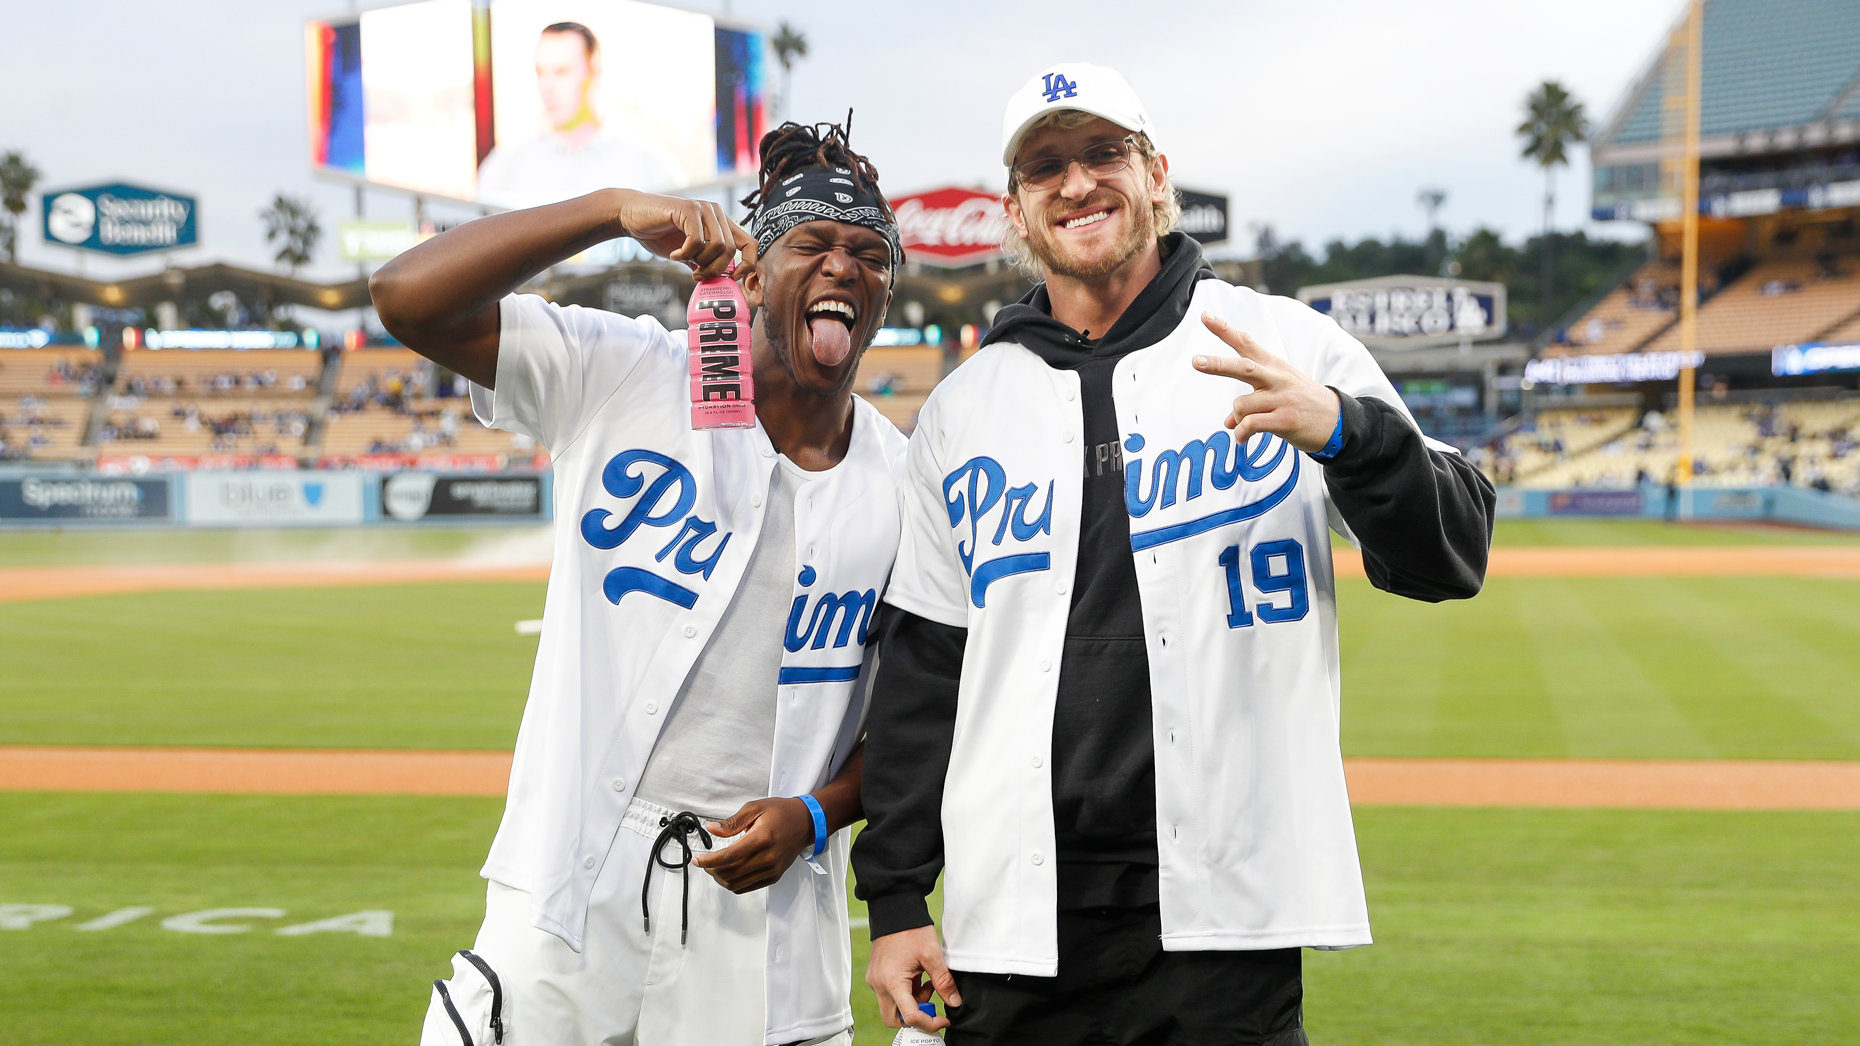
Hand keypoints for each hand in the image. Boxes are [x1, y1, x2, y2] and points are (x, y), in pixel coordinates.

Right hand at [612, 189, 758, 281]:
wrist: (631, 216)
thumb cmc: (659, 234)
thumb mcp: (688, 254)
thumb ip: (705, 263)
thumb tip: (722, 281)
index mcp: (721, 223)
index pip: (750, 243)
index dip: (748, 264)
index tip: (733, 278)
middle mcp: (716, 213)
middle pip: (732, 250)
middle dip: (715, 269)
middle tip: (697, 274)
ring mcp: (704, 208)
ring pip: (719, 245)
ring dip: (701, 261)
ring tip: (684, 261)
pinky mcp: (688, 208)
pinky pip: (698, 240)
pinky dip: (685, 253)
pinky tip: (674, 254)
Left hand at [691, 798, 811, 893]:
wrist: (806, 823)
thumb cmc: (781, 813)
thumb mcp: (755, 808)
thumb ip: (732, 822)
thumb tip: (712, 829)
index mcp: (762, 838)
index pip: (729, 856)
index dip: (709, 860)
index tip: (697, 860)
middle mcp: (768, 857)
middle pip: (731, 873)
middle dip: (712, 870)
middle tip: (704, 863)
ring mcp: (772, 869)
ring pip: (737, 884)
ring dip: (720, 879)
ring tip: (714, 868)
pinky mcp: (774, 876)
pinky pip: (747, 887)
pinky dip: (733, 884)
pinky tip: (727, 873)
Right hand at [866, 924, 959, 1031]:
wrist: (894, 910)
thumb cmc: (910, 929)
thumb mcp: (932, 955)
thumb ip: (944, 982)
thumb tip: (954, 1001)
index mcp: (892, 982)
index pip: (909, 1017)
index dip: (929, 1023)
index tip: (942, 1019)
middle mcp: (879, 985)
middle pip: (894, 1019)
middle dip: (915, 1016)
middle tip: (931, 1002)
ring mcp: (876, 981)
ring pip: (894, 1006)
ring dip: (912, 1002)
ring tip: (926, 982)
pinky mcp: (877, 976)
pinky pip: (891, 994)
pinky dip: (906, 992)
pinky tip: (917, 976)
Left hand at [1192, 313, 1340, 454]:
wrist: (1337, 421)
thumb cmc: (1302, 403)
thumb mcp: (1279, 391)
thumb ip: (1251, 402)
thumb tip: (1229, 422)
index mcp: (1274, 366)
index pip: (1246, 343)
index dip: (1224, 330)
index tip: (1205, 317)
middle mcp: (1276, 378)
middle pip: (1243, 367)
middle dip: (1218, 364)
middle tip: (1196, 361)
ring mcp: (1282, 399)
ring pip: (1241, 405)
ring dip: (1237, 418)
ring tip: (1244, 427)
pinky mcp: (1285, 420)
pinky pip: (1250, 425)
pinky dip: (1241, 434)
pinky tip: (1243, 438)